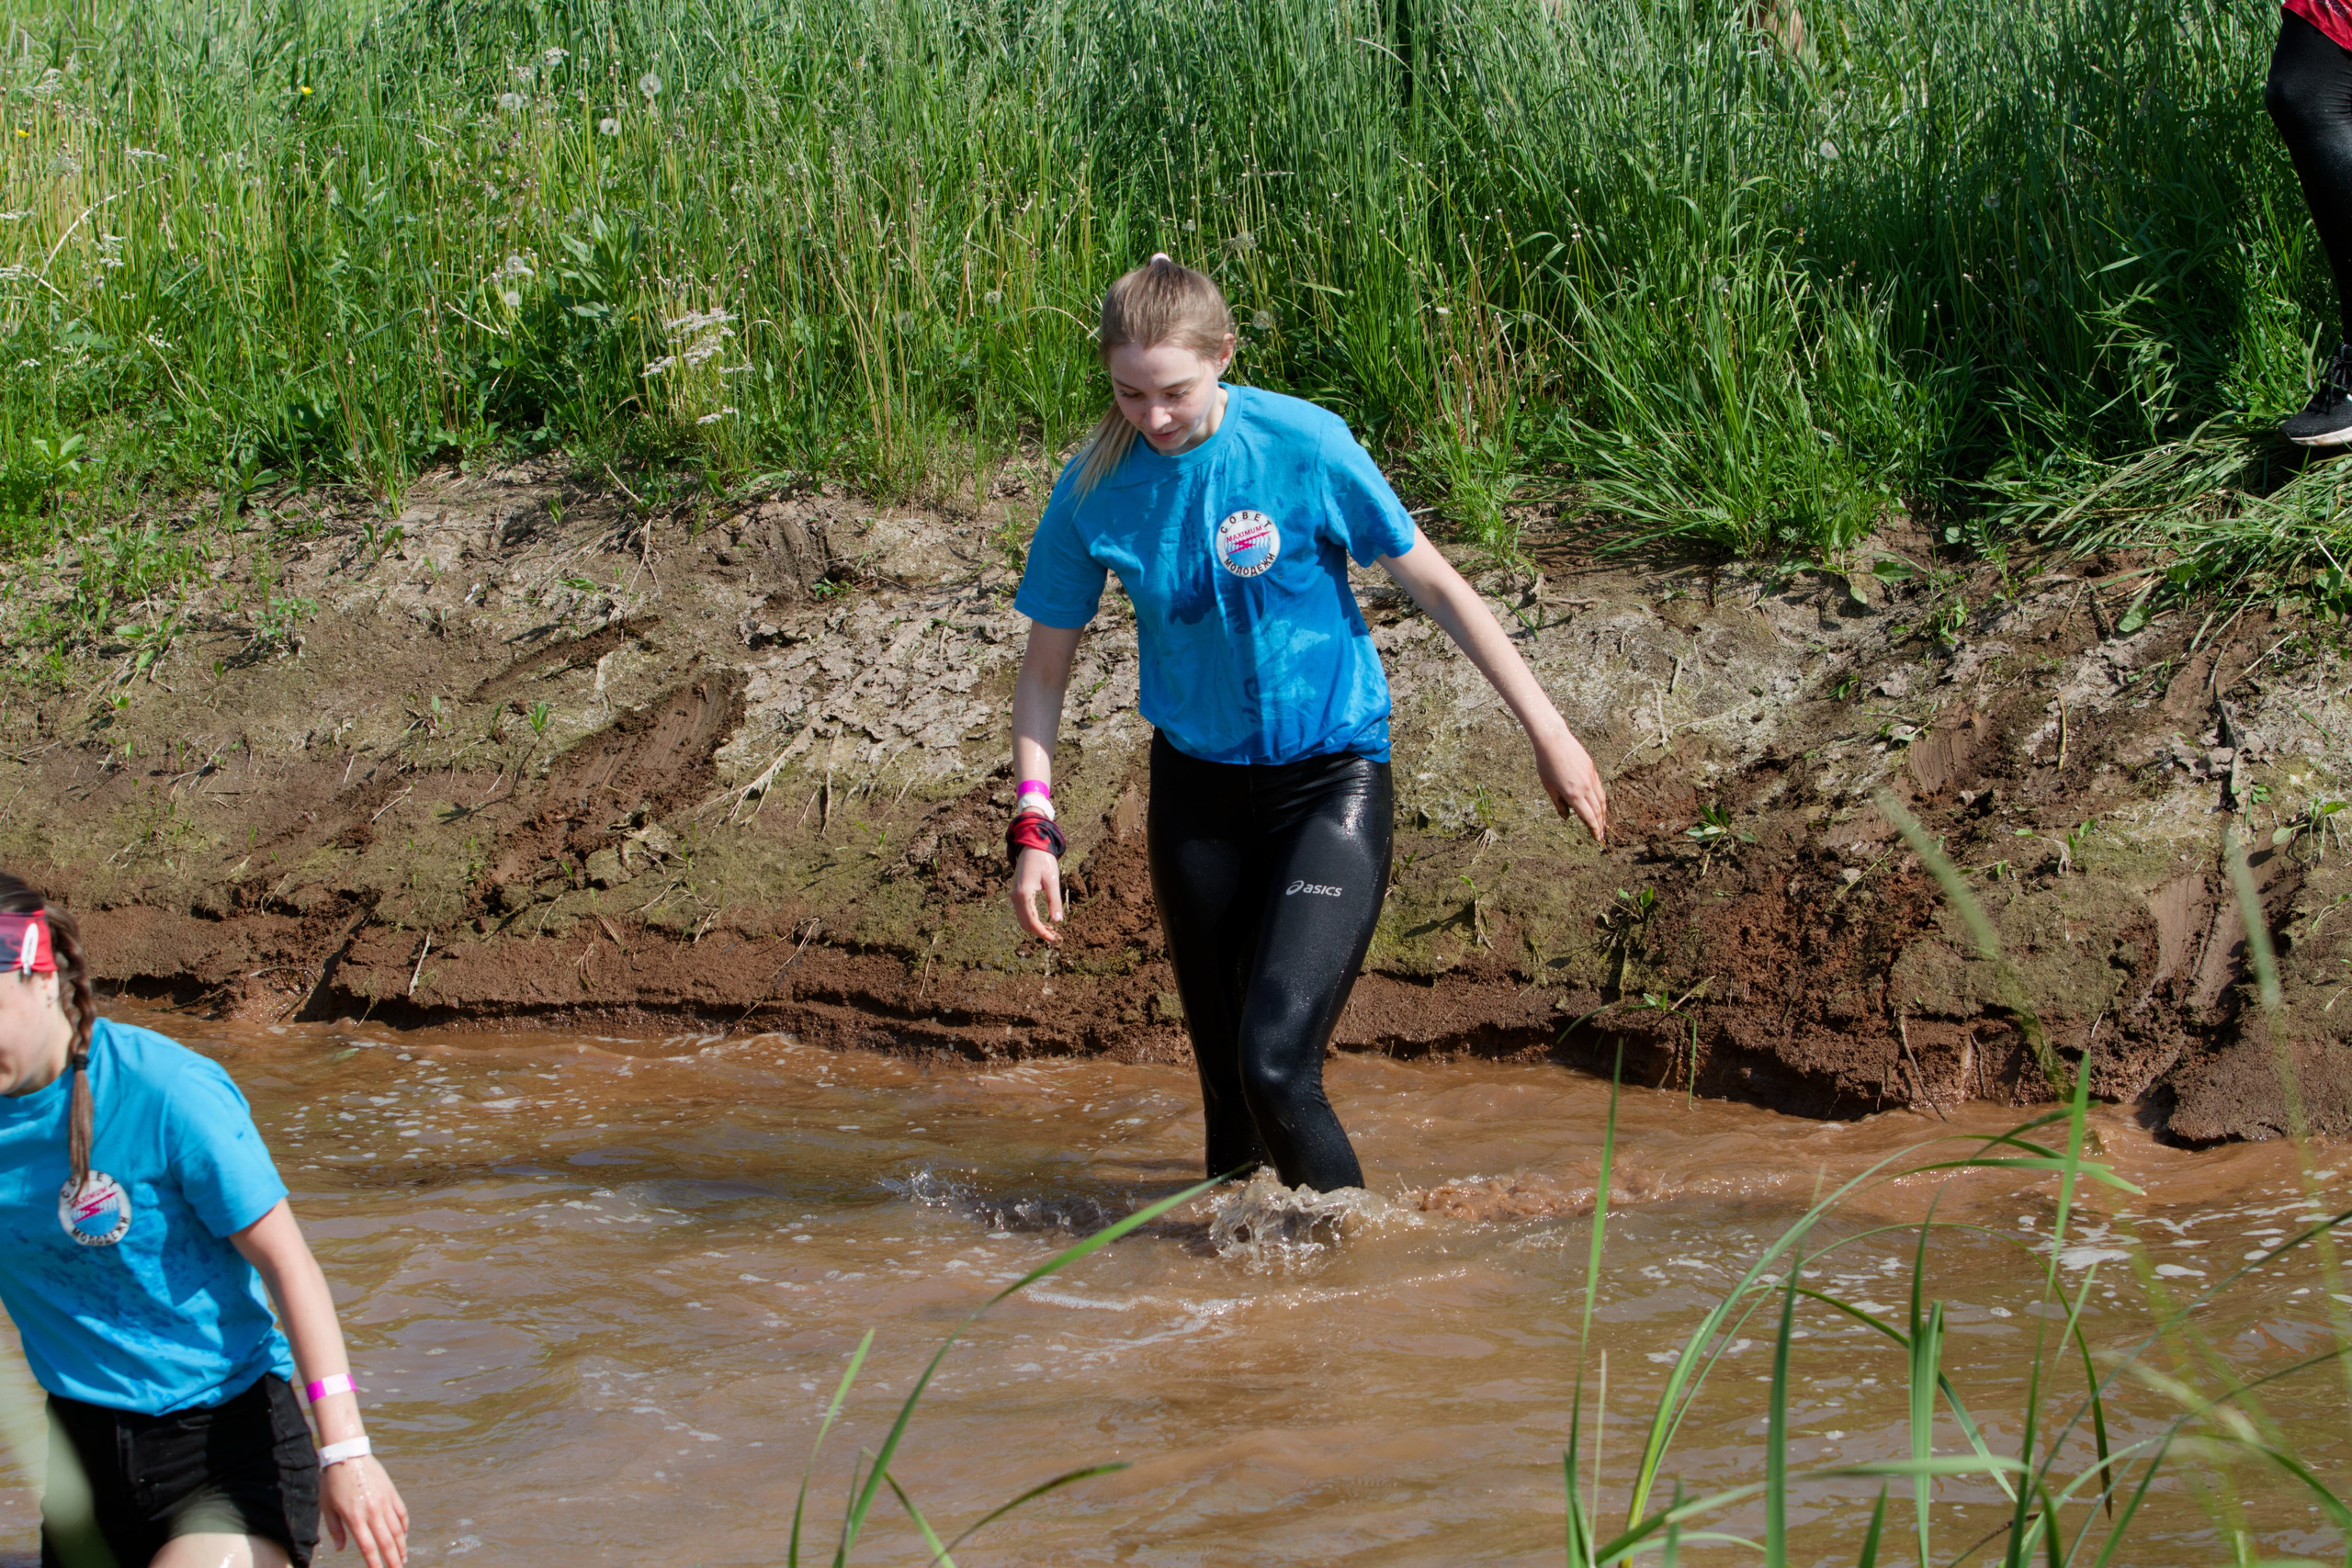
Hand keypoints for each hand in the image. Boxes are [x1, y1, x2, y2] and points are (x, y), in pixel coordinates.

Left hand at [323, 1453, 408, 1567]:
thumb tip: (340, 1549)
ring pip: (397, 1529)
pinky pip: (401, 1513)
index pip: (368, 1547)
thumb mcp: (327, 1507)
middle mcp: (372, 1511)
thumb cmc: (332, 1482)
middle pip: (387, 1541)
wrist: (347, 1454)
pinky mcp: (391, 1492)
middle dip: (393, 1559)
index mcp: (355, 1517)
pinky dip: (404, 1526)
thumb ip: (335, 1529)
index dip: (374, 1563)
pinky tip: (403, 1536)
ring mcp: (384, 1501)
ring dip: (401, 1546)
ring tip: (403, 1559)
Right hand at [1010, 846, 1062, 942]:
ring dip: (1036, 928)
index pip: (1032, 922)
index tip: (1055, 939)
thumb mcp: (1052, 881)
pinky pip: (1022, 913)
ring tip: (1052, 931)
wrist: (1032, 846)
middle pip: (1025, 924)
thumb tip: (1058, 921)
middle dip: (1040, 933)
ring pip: (1023, 920)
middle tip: (1056, 938)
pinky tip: (1044, 921)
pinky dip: (1032, 920)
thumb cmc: (1044, 861)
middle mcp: (1015, 896)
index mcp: (1024, 894)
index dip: (1043, 933)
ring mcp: (1014, 895)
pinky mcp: (1016, 894)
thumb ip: (1054, 901)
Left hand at [1535, 727, 1607, 842]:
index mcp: (1573, 794)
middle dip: (1600, 825)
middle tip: (1602, 835)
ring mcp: (1591, 778)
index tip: (1597, 838)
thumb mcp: (1548, 787)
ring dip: (1604, 814)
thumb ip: (1559, 804)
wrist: (1554, 740)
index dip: (1593, 829)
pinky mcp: (1592, 770)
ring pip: (1602, 800)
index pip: (1588, 817)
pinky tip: (1599, 804)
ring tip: (1603, 823)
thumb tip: (1566, 818)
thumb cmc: (1546, 763)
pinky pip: (1600, 789)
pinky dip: (1602, 800)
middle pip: (1598, 811)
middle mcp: (1586, 788)